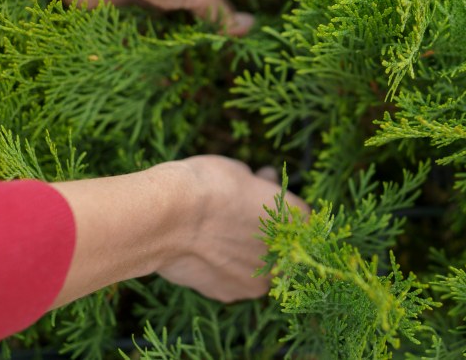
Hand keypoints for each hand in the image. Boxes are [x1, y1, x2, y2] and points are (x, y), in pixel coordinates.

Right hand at [48, 156, 307, 306]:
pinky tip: (204, 251)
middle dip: (262, 230)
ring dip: (243, 253)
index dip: (276, 201)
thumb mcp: (240, 171)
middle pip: (279, 243)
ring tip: (214, 233)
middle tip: (234, 213)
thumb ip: (258, 184)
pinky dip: (222, 268)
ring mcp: (259, 280)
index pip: (298, 213)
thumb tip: (263, 180)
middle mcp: (286, 254)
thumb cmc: (206, 185)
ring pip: (256, 266)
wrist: (167, 217)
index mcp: (298, 218)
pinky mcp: (229, 294)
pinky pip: (232, 279)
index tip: (258, 189)